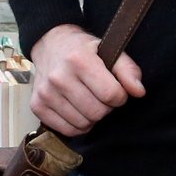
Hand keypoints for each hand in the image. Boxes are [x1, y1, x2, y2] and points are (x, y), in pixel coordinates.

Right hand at [28, 24, 144, 135]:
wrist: (50, 45)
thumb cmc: (83, 50)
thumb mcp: (109, 51)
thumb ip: (128, 70)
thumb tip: (139, 92)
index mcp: (79, 60)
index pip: (111, 94)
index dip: (120, 96)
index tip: (115, 89)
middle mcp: (59, 77)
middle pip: (97, 112)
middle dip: (105, 107)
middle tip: (100, 95)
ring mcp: (45, 93)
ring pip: (83, 124)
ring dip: (91, 117)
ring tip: (88, 100)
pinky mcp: (37, 106)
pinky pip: (67, 130)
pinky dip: (77, 125)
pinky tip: (77, 110)